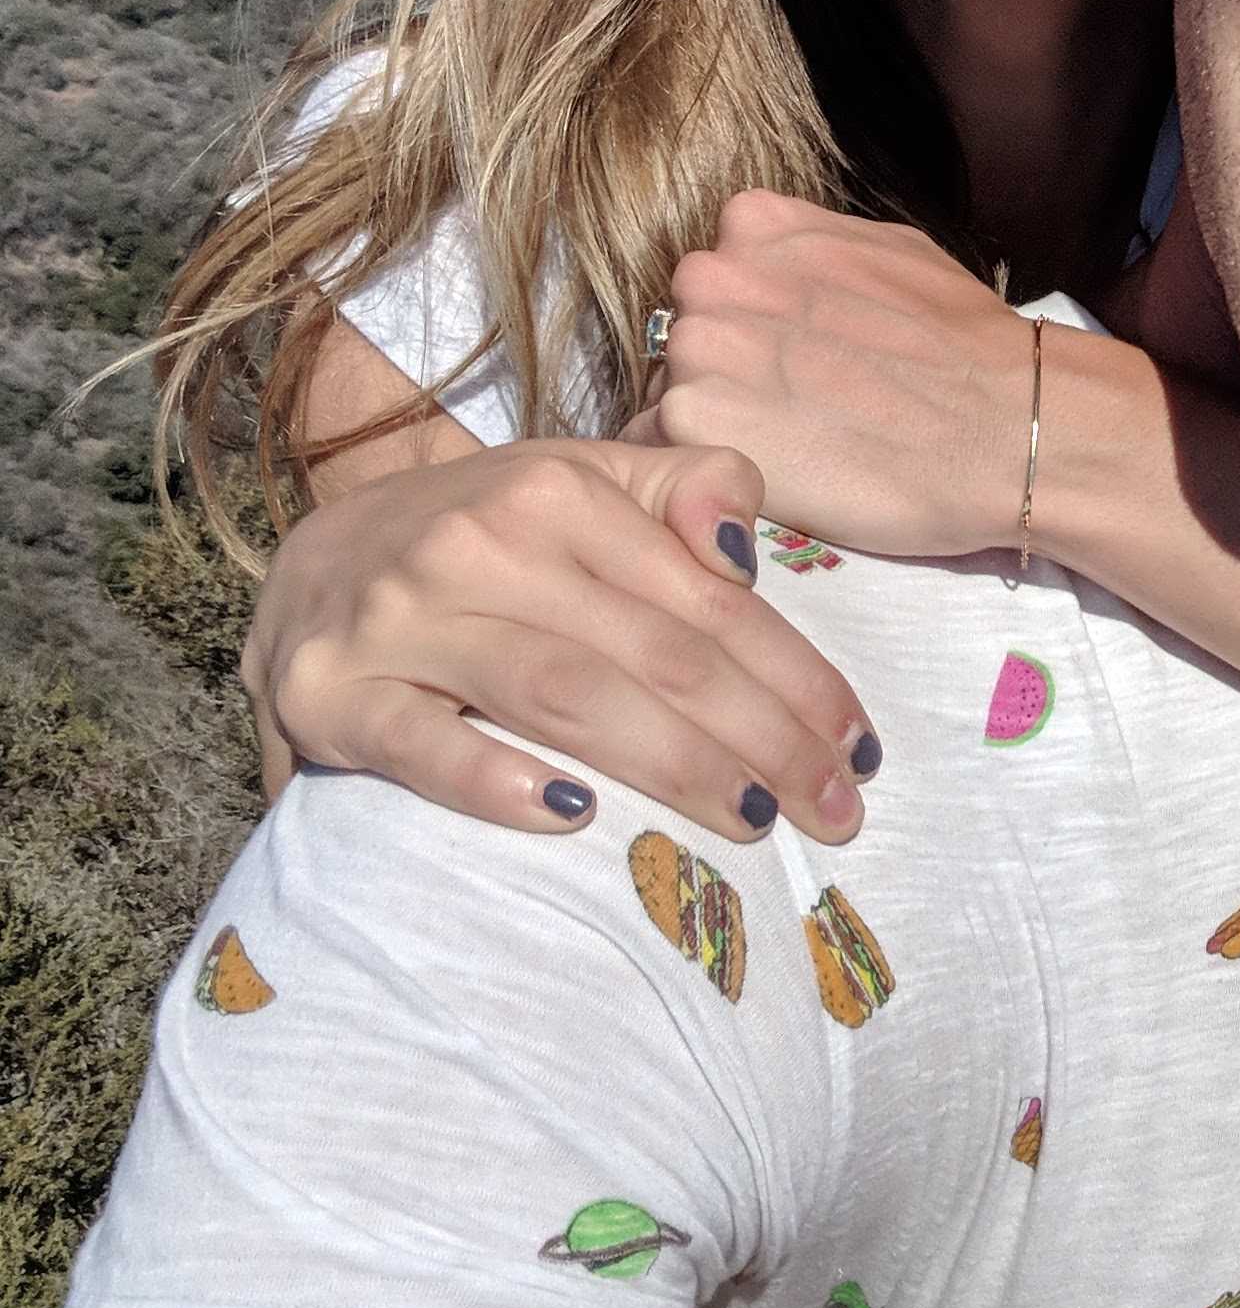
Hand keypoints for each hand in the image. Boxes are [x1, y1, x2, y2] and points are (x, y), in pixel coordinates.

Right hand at [245, 436, 881, 845]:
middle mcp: (479, 543)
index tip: (859, 749)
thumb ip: (687, 488)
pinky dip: (496, 780)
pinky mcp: (330, 693)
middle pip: (654, 653)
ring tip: (752, 821)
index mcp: (558, 491)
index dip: (796, 677)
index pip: (707, 601)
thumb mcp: (586, 486)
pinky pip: (421, 744)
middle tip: (831, 812)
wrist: (313, 563)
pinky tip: (571, 817)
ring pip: (564, 693)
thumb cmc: (486, 540)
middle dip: (763, 738)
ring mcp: (398, 619)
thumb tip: (744, 548)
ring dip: (671, 763)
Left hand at [639, 193, 1040, 558]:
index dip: (751, 329)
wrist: (1004, 427)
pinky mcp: (691, 421)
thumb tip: (776, 268)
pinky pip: (663, 448)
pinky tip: (771, 475)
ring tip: (793, 448)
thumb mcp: (888, 251)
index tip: (797, 363)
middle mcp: (714, 273)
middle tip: (797, 413)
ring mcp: (695, 345)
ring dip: (714, 422)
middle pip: (683, 332)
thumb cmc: (966, 346)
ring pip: (669, 391)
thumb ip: (809, 251)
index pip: (714, 279)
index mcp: (756, 223)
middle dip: (726, 371)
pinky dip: (702, 469)